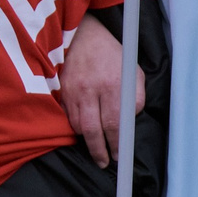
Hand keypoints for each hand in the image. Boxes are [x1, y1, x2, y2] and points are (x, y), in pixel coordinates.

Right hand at [59, 15, 144, 168]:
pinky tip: (83, 129)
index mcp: (113, 84)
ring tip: (95, 147)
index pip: (115, 124)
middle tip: (104, 161)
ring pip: (78, 126)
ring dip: (87, 139)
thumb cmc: (112, 55)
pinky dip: (75, 126)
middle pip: (93, 131)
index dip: (117, 144)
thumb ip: (136, 98)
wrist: (83, 34)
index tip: (119, 156)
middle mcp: (91, 88)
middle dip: (100, 151)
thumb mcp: (134, 72)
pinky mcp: (61, 90)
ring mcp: (73, 90)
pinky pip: (67, 117)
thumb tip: (130, 123)